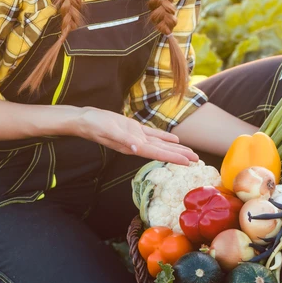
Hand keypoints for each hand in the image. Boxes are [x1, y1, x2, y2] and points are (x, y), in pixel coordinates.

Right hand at [71, 106, 198, 165]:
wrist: (84, 120)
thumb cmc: (94, 125)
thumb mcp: (109, 131)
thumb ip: (123, 140)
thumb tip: (136, 148)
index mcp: (133, 146)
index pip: (158, 153)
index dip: (174, 158)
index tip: (189, 163)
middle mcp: (137, 144)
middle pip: (163, 151)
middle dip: (180, 156)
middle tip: (197, 160)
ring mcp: (136, 137)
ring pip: (161, 144)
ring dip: (176, 148)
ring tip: (190, 153)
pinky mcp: (133, 129)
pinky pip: (153, 134)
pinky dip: (165, 137)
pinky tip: (175, 139)